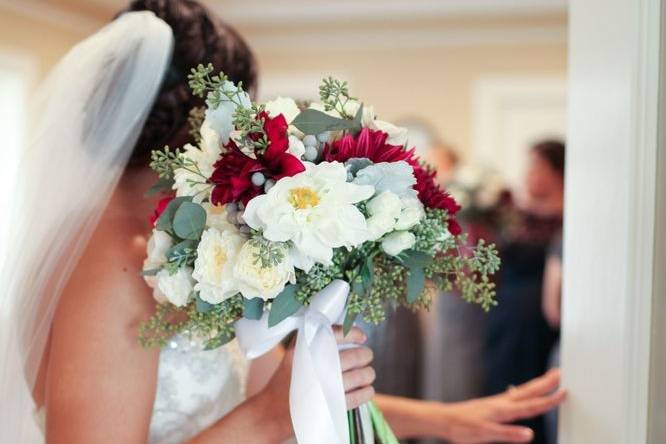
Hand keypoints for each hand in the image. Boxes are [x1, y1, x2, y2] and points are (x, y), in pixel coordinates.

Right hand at [255, 326, 374, 439]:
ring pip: (361, 376)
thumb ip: (311, 337)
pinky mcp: (331, 405)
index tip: (362, 337)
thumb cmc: (286, 379)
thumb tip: (341, 329)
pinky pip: (359, 396)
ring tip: (368, 373)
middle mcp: (318, 365)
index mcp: (308, 349)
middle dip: (366, 355)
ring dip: (368, 373)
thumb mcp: (293, 352)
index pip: (338, 334)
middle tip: (367, 355)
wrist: (273, 410)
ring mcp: (326, 386)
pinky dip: (367, 391)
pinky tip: (367, 389)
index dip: (355, 333)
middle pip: (355, 355)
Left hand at [428, 369, 565, 442]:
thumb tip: (530, 434)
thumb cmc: (463, 428)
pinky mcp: (492, 404)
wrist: (444, 419)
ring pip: (522, 391)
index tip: (565, 392)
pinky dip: (523, 391)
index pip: (531, 405)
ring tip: (549, 377)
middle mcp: (502, 403)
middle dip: (546, 383)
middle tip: (561, 372)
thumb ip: (508, 434)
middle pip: (529, 391)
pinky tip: (520, 392)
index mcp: (503, 410)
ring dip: (537, 385)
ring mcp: (497, 402)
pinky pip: (513, 395)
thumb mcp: (486, 434)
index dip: (549, 400)